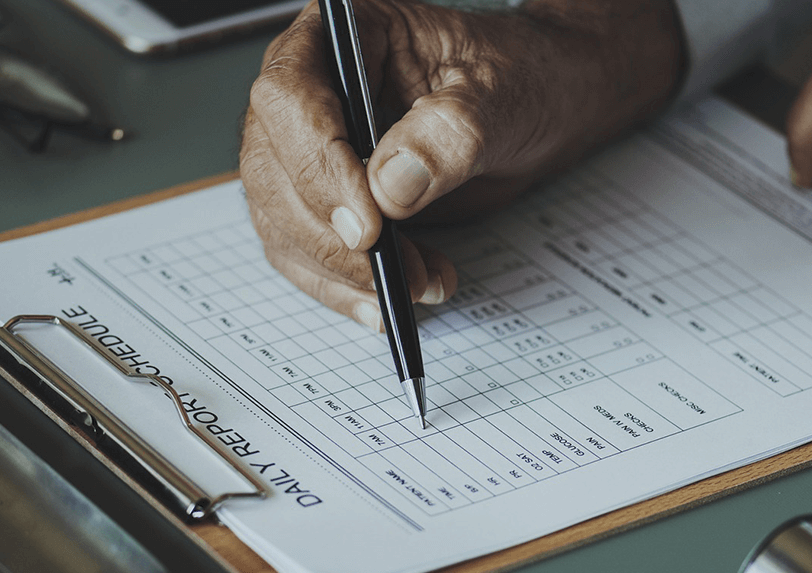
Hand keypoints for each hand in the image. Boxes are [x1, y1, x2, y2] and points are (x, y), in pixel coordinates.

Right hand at [240, 0, 683, 329]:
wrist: (537, 108)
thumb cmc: (518, 79)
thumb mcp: (500, 97)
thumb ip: (450, 134)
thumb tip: (390, 187)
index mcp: (341, 35)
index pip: (290, 94)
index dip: (318, 163)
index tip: (368, 224)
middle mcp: (310, 89)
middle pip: (274, 169)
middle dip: (331, 236)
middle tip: (395, 273)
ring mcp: (308, 149)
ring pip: (282, 222)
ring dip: (342, 271)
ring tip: (419, 284)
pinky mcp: (323, 202)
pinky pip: (307, 254)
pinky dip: (346, 288)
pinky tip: (398, 299)